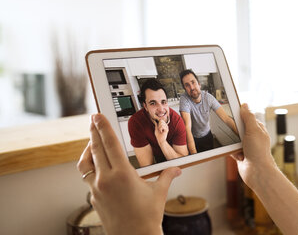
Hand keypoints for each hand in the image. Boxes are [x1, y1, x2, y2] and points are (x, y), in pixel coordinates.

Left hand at [77, 114, 180, 234]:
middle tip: (93, 120)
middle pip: (95, 149)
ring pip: (86, 163)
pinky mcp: (94, 198)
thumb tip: (177, 168)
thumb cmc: (148, 217)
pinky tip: (98, 165)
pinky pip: (88, 177)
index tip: (97, 115)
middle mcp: (106, 180)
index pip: (109, 144)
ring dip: (89, 150)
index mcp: (122, 174)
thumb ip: (167, 175)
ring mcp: (97, 190)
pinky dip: (91, 166)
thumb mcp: (159, 193)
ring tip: (93, 142)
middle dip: (93, 132)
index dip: (103, 127)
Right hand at [231, 104, 276, 188]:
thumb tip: (244, 105)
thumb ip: (248, 117)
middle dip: (234, 131)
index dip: (239, 115)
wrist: (257, 172)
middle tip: (234, 133)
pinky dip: (232, 152)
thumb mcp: (253, 130)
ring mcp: (247, 146)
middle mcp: (253, 137)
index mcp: (258, 129)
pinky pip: (231, 149)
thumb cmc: (259, 151)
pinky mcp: (241, 154)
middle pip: (238, 128)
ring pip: (233, 139)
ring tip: (238, 148)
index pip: (247, 117)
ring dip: (233, 143)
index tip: (231, 113)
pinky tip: (239, 156)